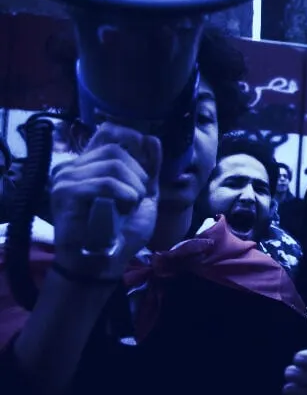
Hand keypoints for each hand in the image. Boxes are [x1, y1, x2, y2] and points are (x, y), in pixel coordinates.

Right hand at [50, 124, 160, 278]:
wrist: (104, 262)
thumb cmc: (121, 231)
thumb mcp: (142, 195)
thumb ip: (148, 168)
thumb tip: (152, 138)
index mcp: (88, 164)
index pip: (107, 131)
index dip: (131, 138)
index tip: (146, 162)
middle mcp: (72, 166)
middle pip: (115, 149)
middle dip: (138, 173)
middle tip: (139, 197)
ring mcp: (65, 178)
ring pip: (112, 164)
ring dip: (133, 187)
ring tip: (131, 205)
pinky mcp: (66, 193)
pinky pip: (104, 182)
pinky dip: (124, 195)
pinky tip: (126, 208)